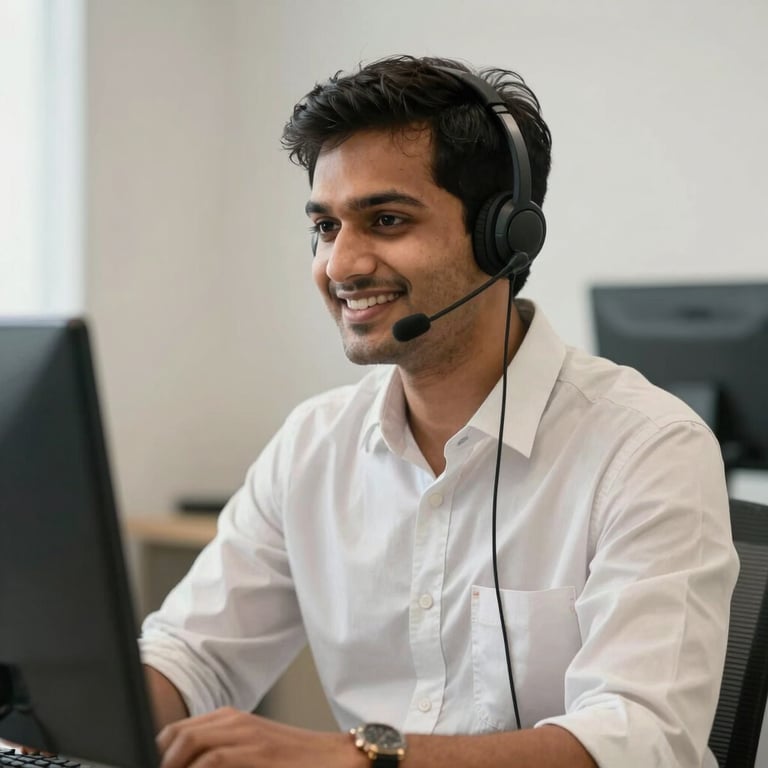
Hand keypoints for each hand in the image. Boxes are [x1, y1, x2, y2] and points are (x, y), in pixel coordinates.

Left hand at [156, 707, 363, 767]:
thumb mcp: (252, 755)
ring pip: (189, 743)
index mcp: (231, 720)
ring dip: (172, 764)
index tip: (149, 766)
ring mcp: (246, 734)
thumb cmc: (294, 764)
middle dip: (160, 758)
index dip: (159, 752)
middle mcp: (234, 721)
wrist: (335, 759)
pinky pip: (212, 761)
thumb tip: (188, 765)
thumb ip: (221, 758)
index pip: (178, 731)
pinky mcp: (256, 752)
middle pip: (177, 734)